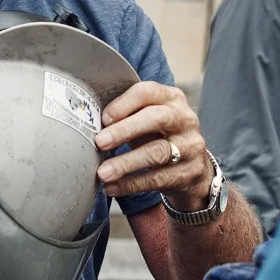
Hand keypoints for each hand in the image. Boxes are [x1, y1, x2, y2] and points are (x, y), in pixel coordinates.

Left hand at [95, 81, 210, 209]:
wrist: (193, 169)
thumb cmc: (159, 137)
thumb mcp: (147, 120)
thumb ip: (126, 116)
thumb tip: (86, 122)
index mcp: (171, 98)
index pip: (148, 92)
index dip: (124, 104)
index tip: (103, 118)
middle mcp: (185, 118)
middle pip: (157, 118)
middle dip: (125, 130)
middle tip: (100, 142)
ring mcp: (191, 146)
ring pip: (157, 152)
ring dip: (125, 163)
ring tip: (102, 173)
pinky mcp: (190, 172)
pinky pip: (157, 179)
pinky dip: (131, 184)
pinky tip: (112, 187)